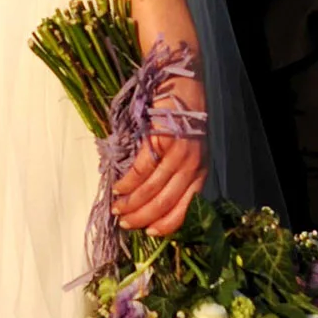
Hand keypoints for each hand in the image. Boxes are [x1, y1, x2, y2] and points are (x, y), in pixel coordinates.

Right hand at [113, 72, 208, 236]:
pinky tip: (118, 189)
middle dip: (143, 217)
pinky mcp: (162, 141)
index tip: (148, 233)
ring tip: (117, 209)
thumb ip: (176, 174)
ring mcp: (178, 153)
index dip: (166, 224)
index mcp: (200, 172)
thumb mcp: (186, 151)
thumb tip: (150, 201)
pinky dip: (127, 183)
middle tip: (125, 223)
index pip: (186, 207)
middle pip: (166, 202)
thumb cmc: (180, 120)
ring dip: (131, 203)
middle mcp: (193, 165)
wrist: (181, 84)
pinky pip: (141, 169)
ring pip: (152, 189)